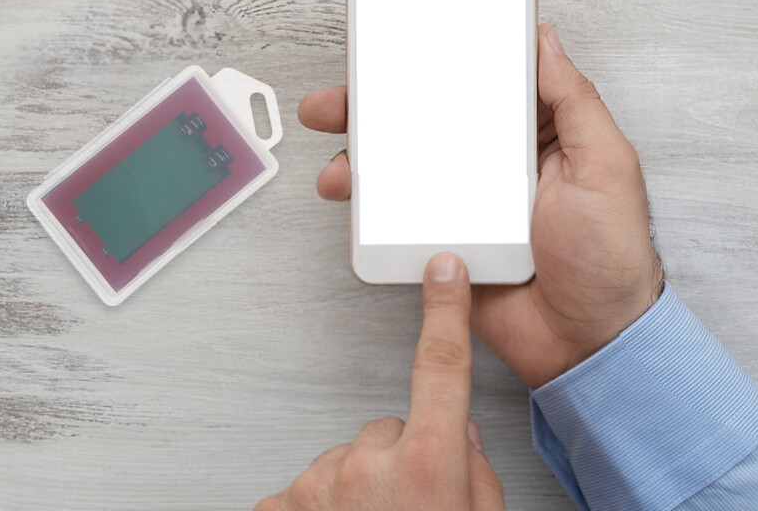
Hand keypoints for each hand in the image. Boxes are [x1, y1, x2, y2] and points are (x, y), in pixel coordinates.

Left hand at [254, 254, 503, 510]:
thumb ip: (475, 472)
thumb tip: (459, 438)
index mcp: (426, 465)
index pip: (442, 366)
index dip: (444, 312)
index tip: (444, 270)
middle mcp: (369, 467)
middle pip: (388, 426)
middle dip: (400, 458)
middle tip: (409, 506)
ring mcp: (319, 486)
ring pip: (348, 459)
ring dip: (362, 488)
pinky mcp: (282, 507)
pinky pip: (308, 488)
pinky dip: (323, 509)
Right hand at [299, 22, 664, 388]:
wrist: (589, 346)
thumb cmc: (611, 257)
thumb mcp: (606, 165)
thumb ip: (575, 101)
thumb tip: (545, 40)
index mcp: (535, 135)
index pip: (483, 85)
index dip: (444, 62)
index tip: (402, 40)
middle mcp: (496, 162)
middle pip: (431, 119)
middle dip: (382, 102)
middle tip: (344, 93)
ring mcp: (468, 202)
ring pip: (407, 164)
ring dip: (366, 152)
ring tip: (335, 146)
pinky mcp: (447, 239)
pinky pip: (401, 215)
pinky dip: (371, 205)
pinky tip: (352, 195)